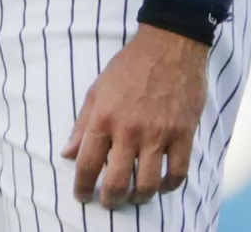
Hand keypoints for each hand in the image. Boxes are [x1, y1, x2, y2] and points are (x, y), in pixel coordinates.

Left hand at [62, 24, 209, 207]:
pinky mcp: (184, 135)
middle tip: (108, 202)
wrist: (168, 47)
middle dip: (110, 199)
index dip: (82, 185)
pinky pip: (178, 173)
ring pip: (148, 183)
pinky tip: (162, 185)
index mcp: (104, 118)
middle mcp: (129, 130)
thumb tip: (67, 153)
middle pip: (117, 181)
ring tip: (134, 197)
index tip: (81, 196)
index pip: (87, 163)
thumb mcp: (96, 90)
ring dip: (139, 197)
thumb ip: (82, 124)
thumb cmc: (128, 67)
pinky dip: (169, 186)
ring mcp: (159, 134)